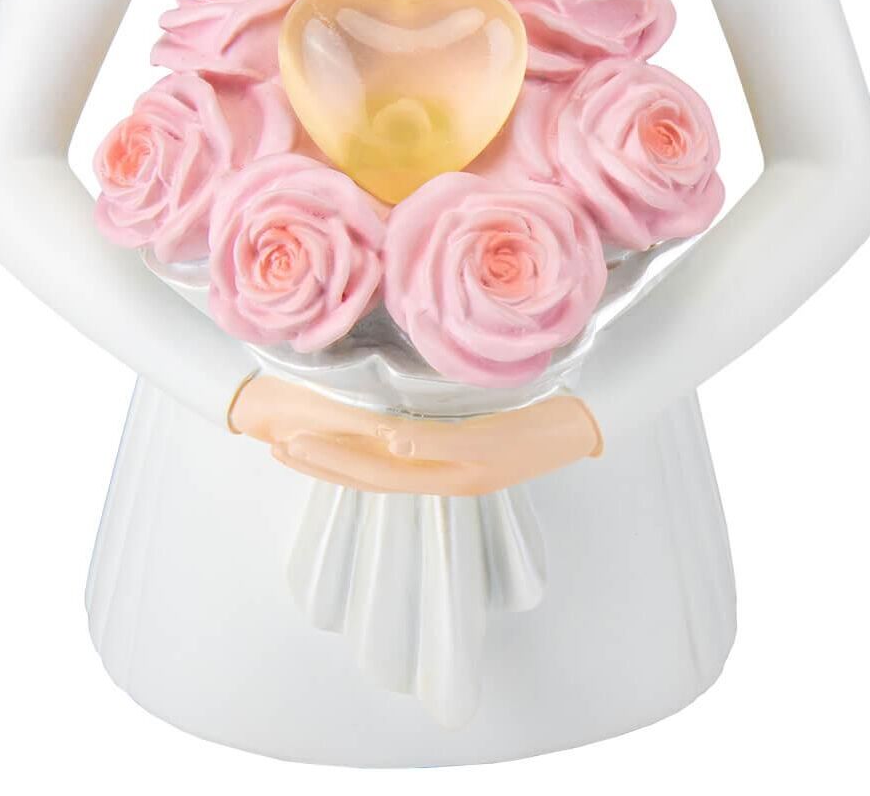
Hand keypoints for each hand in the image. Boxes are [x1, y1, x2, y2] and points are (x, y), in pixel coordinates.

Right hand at [228, 375, 602, 495]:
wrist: (593, 413)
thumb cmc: (535, 404)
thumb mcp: (476, 410)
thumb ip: (432, 408)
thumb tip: (388, 389)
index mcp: (444, 471)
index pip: (370, 475)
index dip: (325, 466)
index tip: (283, 450)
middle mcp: (451, 479)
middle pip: (371, 479)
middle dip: (320, 464)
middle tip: (275, 449)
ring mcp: (472, 469)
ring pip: (395, 470)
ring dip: (345, 458)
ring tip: (300, 444)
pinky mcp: (495, 451)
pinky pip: (445, 448)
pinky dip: (415, 443)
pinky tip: (385, 435)